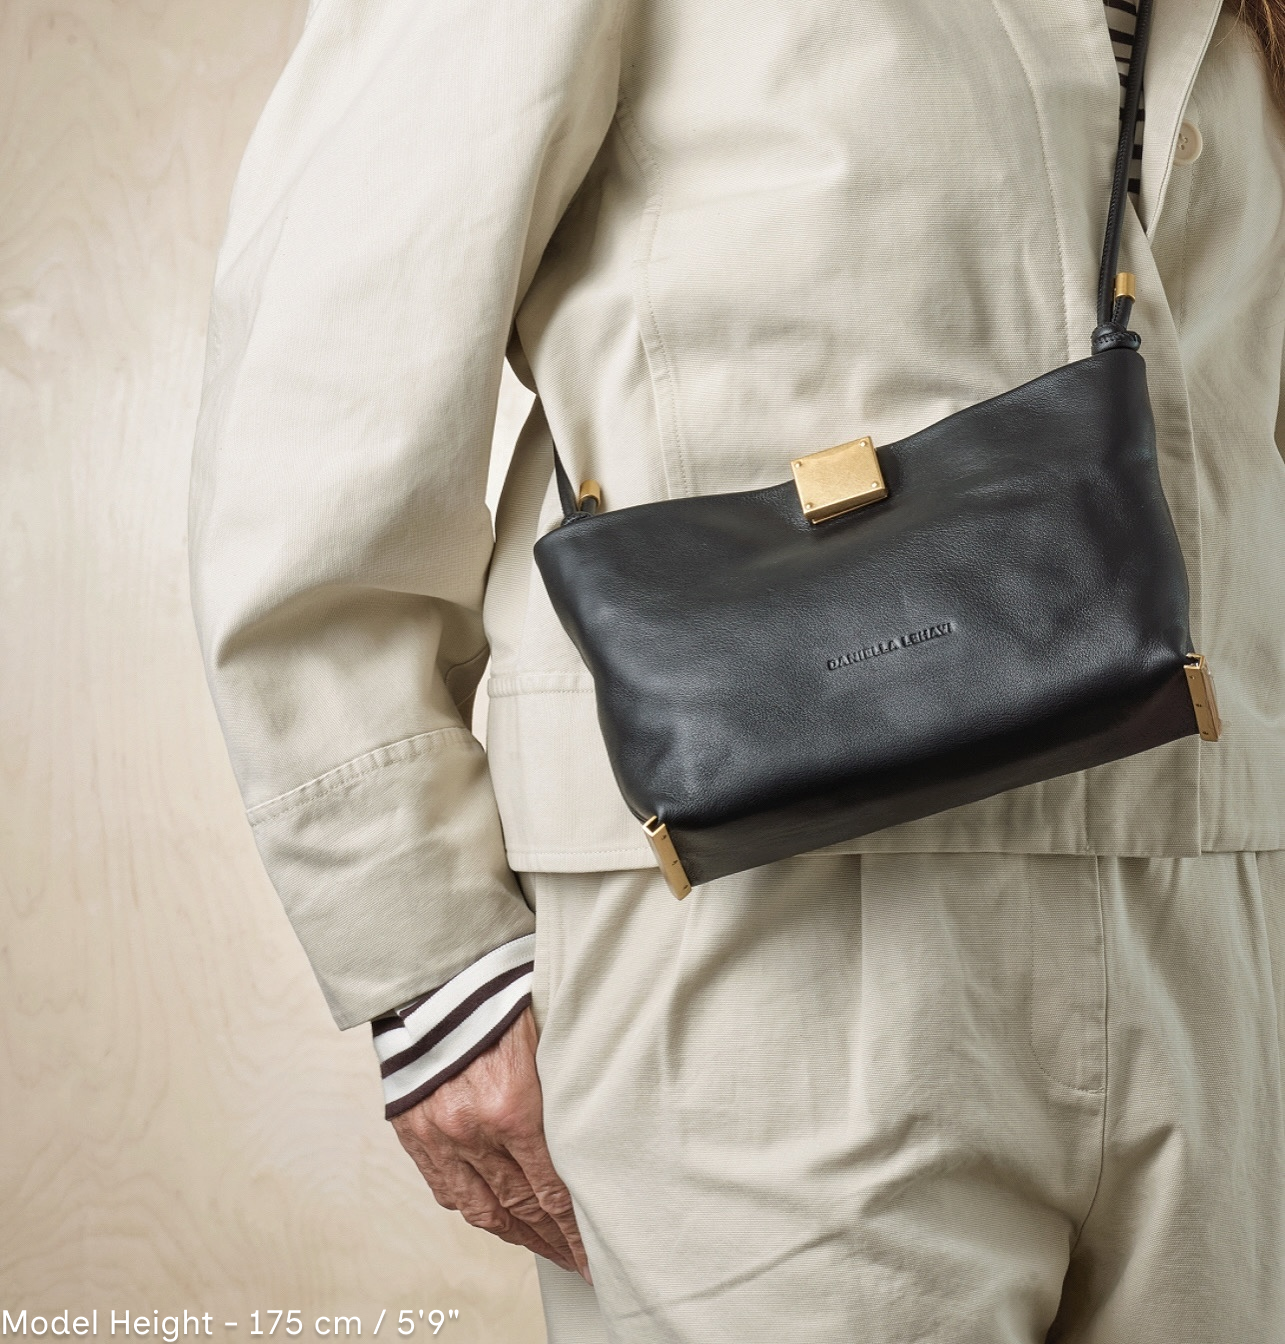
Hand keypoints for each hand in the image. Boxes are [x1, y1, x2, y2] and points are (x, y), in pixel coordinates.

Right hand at [390, 1006, 590, 1280]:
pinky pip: (444, 1187)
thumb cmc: (497, 995)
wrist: (435, 977)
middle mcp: (473, 1129)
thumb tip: (591, 1130)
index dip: (574, 1227)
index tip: (593, 1249)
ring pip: (481, 1206)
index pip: (551, 1187)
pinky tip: (492, 1218)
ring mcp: (439, 1134)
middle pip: (520, 1205)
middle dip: (552, 1238)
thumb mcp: (546, 1038)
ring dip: (515, 1233)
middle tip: (577, 1259)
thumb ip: (562, 1090)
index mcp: (514, 1105)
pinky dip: (470, 1207)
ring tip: (541, 1247)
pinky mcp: (413, 1131)